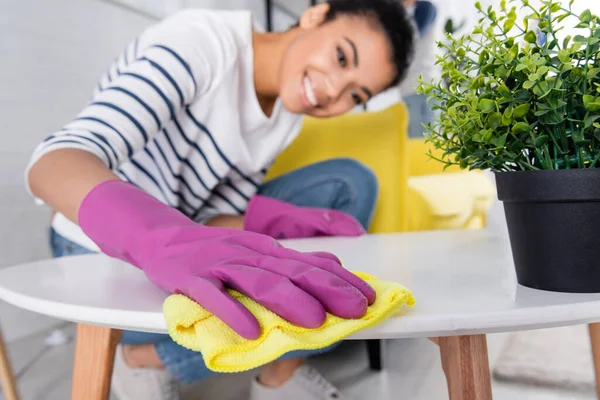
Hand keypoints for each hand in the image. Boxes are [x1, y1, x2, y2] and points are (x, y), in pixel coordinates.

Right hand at [79, 181, 374, 338]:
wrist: (160, 235)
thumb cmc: (212, 250)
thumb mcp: (255, 250)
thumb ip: (289, 260)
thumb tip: (331, 263)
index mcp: (265, 249)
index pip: (309, 262)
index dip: (341, 279)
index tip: (369, 294)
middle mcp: (247, 253)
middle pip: (291, 271)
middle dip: (327, 290)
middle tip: (357, 308)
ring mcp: (219, 264)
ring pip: (257, 281)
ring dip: (288, 300)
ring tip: (314, 321)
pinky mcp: (191, 278)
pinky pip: (213, 296)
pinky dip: (233, 312)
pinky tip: (251, 330)